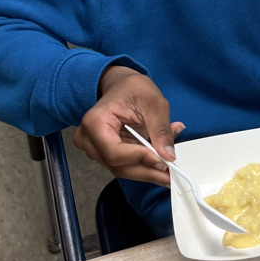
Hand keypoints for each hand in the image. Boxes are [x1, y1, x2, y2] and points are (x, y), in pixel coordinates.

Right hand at [73, 66, 185, 186]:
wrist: (123, 86)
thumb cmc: (132, 89)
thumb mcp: (153, 104)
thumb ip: (160, 130)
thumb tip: (168, 155)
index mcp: (95, 122)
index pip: (114, 152)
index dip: (139, 159)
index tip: (163, 161)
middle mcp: (89, 139)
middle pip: (117, 166)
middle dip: (147, 171)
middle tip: (171, 174)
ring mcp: (95, 148)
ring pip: (122, 170)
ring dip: (147, 170)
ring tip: (169, 166)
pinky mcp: (106, 153)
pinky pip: (126, 166)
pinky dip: (144, 164)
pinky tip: (160, 160)